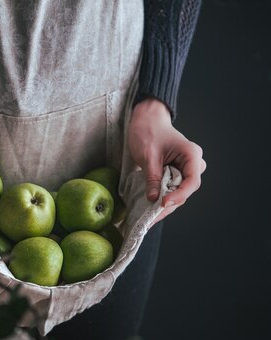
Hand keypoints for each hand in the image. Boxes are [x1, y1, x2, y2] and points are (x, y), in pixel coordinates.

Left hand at [128, 98, 205, 224]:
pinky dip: (162, 196)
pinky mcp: (176, 172)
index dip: (179, 195)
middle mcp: (193, 163)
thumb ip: (152, 177)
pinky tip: (150, 207)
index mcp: (191, 155)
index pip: (192, 181)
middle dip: (169, 203)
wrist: (147, 120)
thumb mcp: (148, 156)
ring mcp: (185, 169)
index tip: (163, 203)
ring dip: (165, 202)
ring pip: (179, 191)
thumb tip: (154, 198)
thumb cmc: (148, 131)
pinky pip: (172, 188)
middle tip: (152, 217)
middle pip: (186, 190)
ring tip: (149, 216)